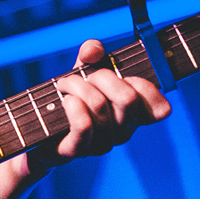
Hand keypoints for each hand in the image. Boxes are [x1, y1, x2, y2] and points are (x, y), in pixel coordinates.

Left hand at [28, 39, 170, 170]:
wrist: (39, 132)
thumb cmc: (70, 100)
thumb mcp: (84, 72)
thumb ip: (91, 56)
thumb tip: (93, 48)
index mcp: (134, 116)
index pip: (159, 108)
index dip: (144, 86)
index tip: (123, 75)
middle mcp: (123, 132)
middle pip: (127, 99)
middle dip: (102, 77)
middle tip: (84, 75)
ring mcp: (101, 144)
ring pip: (99, 106)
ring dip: (77, 86)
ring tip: (64, 84)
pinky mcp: (78, 150)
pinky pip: (84, 126)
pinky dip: (73, 106)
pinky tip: (66, 100)